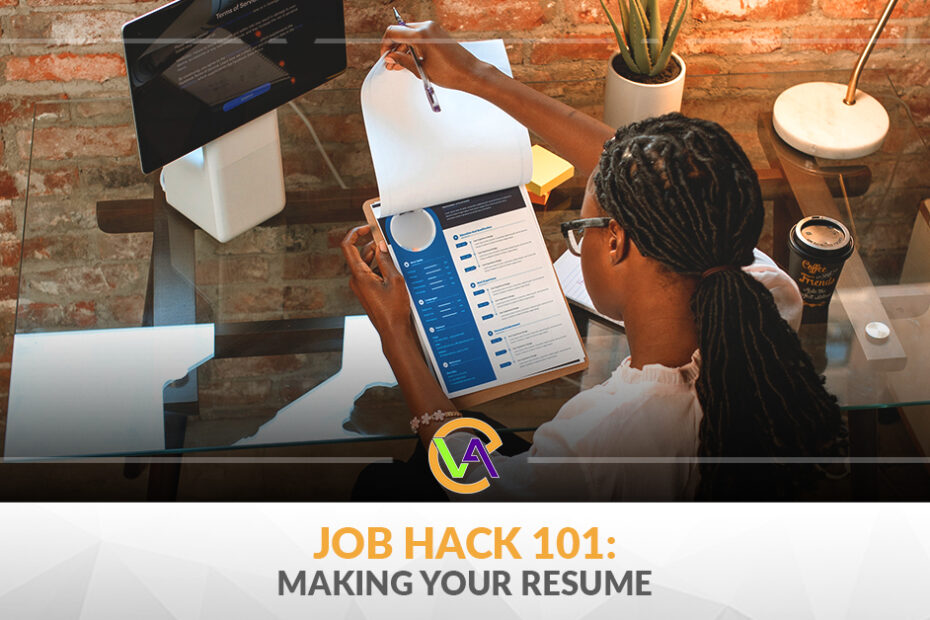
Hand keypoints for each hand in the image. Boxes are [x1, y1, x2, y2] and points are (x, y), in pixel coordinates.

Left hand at [341, 225, 413, 340]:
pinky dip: (379, 267)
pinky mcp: (366, 291)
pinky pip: (369, 273)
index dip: (355, 233)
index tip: (366, 227)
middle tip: (387, 240)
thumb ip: (386, 260)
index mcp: (359, 275)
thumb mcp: (394, 280)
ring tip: (393, 255)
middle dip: (372, 245)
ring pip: (365, 263)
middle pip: (359, 254)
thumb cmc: (393, 310)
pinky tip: (392, 269)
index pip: (348, 246)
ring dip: (377, 256)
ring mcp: (360, 286)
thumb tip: (380, 245)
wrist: (393, 330)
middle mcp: (356, 280)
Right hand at [379, 21, 494, 94]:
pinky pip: (420, 36)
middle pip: (401, 31)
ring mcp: (433, 29)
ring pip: (410, 34)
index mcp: (421, 35)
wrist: (470, 73)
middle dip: (394, 47)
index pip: (393, 32)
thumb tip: (391, 57)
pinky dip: (413, 46)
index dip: (385, 45)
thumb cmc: (450, 73)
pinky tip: (410, 59)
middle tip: (391, 63)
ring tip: (400, 64)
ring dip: (403, 47)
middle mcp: (427, 27)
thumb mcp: (422, 70)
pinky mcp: (438, 33)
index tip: (385, 56)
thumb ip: (403, 61)